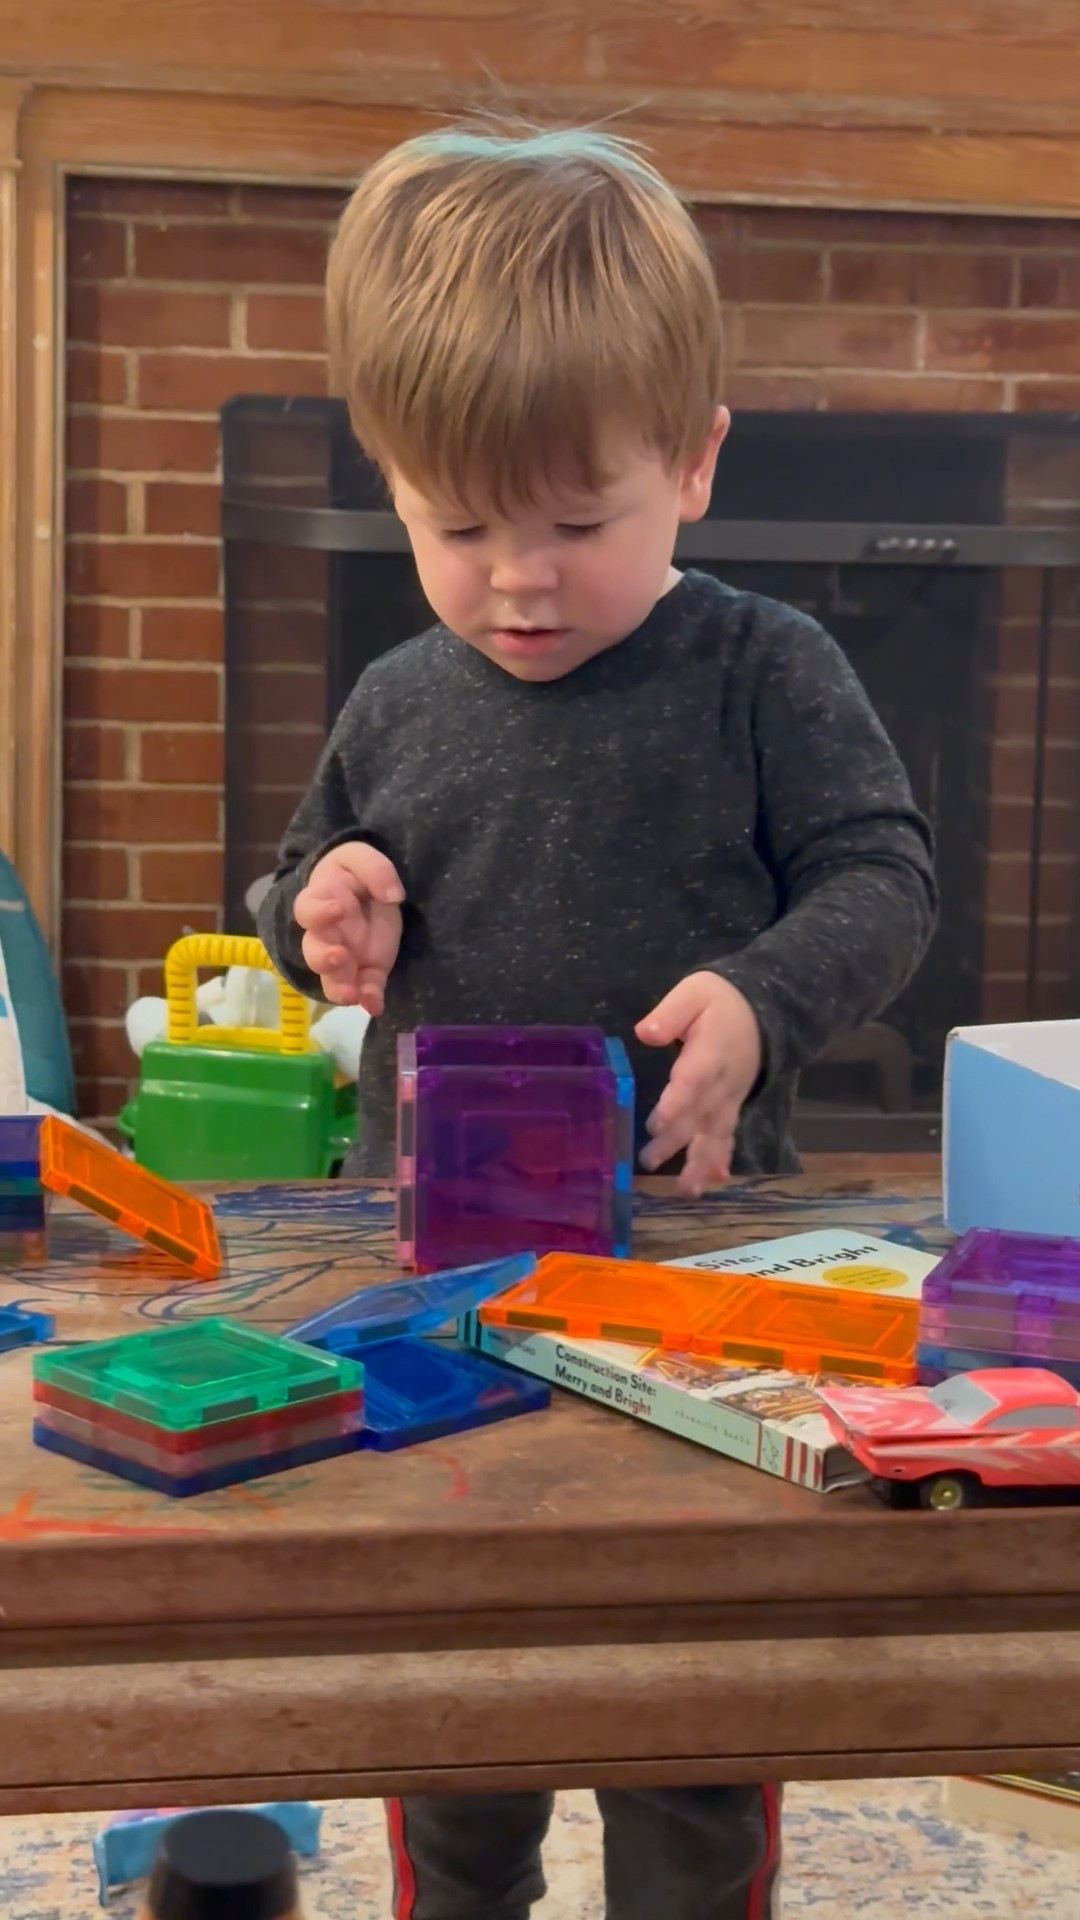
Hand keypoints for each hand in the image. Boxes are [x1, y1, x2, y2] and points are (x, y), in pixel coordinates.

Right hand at [293, 843, 403, 1013]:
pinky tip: (374, 1005)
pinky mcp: (367, 970)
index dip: (320, 912)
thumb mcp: (361, 858)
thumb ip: (374, 868)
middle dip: (324, 957)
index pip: (308, 909)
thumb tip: (393, 895)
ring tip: (351, 995)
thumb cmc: (353, 874)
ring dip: (340, 987)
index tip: (338, 908)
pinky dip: (369, 998)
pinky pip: (364, 988)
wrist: (363, 891)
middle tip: (339, 957)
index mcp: (319, 902)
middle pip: (314, 951)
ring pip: (333, 978)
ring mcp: (344, 957)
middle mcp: (325, 935)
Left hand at [635, 972, 761, 1195]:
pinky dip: (721, 1158)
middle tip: (648, 1161)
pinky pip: (728, 1135)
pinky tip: (713, 1181)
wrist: (764, 1011)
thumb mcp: (695, 992)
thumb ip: (671, 1013)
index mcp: (709, 1053)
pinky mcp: (732, 1105)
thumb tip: (645, 1033)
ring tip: (687, 1190)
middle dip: (675, 1141)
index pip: (692, 1081)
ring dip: (700, 1162)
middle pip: (698, 1115)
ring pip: (715, 1134)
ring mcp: (730, 1098)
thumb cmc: (721, 1001)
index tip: (655, 1124)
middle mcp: (722, 1083)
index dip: (675, 1104)